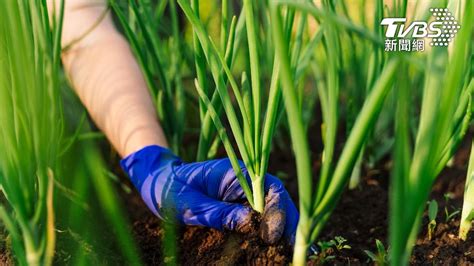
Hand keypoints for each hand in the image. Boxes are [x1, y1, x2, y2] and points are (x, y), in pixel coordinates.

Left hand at [120, 145, 297, 243]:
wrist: (159, 185)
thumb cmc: (171, 190)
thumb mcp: (189, 204)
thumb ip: (219, 213)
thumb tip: (250, 224)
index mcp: (236, 173)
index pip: (269, 188)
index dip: (277, 212)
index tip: (273, 236)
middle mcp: (247, 183)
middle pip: (279, 201)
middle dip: (289, 224)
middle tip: (295, 250)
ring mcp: (245, 196)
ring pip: (274, 212)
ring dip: (284, 231)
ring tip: (294, 253)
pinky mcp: (240, 208)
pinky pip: (261, 220)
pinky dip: (272, 234)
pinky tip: (280, 249)